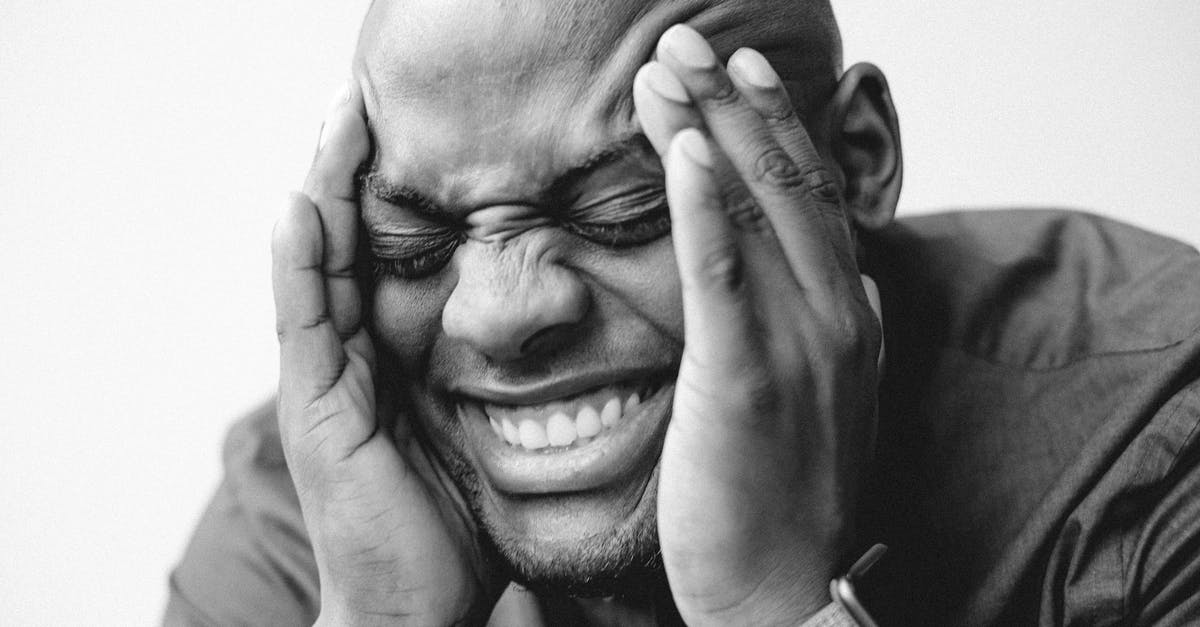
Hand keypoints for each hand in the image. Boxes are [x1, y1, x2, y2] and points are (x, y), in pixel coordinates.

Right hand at [271, 82, 498, 625]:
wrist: (415, 612)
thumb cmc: (451, 533)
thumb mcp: (480, 437)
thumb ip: (491, 386)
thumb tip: (550, 348)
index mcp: (386, 365)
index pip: (380, 261)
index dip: (386, 197)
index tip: (404, 133)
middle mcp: (349, 365)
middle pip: (344, 248)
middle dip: (350, 173)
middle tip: (360, 99)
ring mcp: (326, 386)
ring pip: (317, 270)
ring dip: (322, 192)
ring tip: (334, 122)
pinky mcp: (317, 413)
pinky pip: (304, 324)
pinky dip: (299, 264)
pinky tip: (302, 207)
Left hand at [633, 26, 882, 624]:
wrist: (785, 591)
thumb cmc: (782, 492)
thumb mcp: (812, 393)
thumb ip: (813, 325)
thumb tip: (821, 276)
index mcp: (848, 317)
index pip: (811, 200)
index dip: (775, 129)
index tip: (739, 74)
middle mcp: (835, 317)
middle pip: (786, 185)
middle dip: (735, 104)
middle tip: (690, 41)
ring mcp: (800, 346)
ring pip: (755, 213)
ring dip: (710, 129)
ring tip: (669, 66)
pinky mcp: (747, 381)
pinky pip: (723, 277)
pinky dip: (704, 206)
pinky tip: (680, 148)